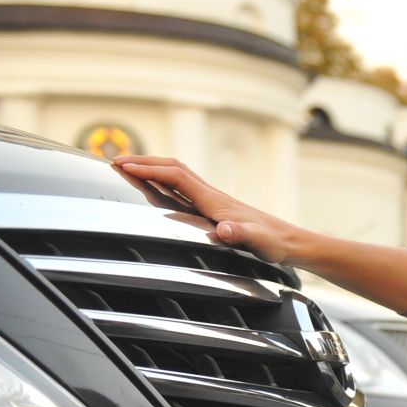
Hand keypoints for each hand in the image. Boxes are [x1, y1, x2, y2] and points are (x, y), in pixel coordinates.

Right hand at [109, 156, 302, 263]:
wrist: (291, 243)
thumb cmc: (275, 245)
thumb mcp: (259, 243)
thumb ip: (243, 235)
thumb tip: (226, 229)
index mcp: (215, 201)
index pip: (176, 177)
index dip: (149, 170)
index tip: (123, 167)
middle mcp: (212, 196)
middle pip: (173, 168)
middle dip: (143, 162)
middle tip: (114, 161)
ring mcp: (213, 201)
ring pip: (177, 175)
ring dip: (151, 168)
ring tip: (126, 168)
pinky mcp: (215, 209)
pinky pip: (183, 188)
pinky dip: (163, 181)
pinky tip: (155, 188)